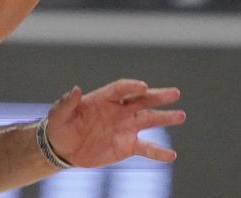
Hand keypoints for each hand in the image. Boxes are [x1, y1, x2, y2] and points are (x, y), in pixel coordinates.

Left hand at [44, 78, 184, 166]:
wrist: (63, 149)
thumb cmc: (60, 126)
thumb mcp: (59, 114)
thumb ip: (67, 102)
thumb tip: (75, 89)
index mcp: (103, 98)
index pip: (121, 89)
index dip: (132, 86)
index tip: (142, 86)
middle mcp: (118, 110)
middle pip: (141, 100)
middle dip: (158, 96)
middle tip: (175, 93)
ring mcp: (125, 128)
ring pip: (148, 120)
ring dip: (165, 118)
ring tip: (181, 115)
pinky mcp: (127, 146)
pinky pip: (146, 148)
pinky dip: (158, 152)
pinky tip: (172, 155)